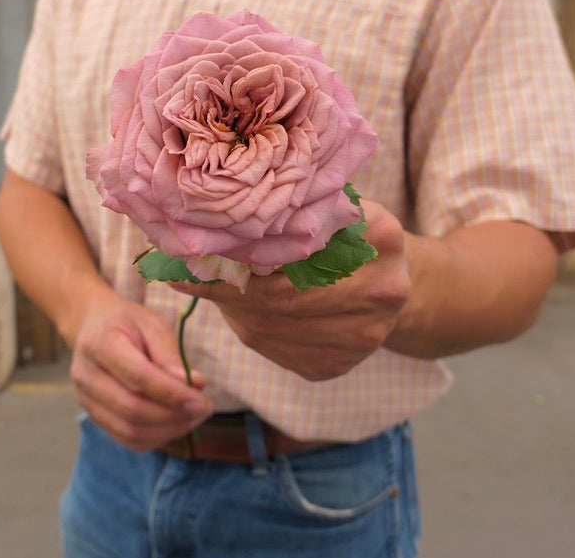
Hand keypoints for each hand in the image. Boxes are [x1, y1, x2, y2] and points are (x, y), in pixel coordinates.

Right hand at [69, 290, 213, 450]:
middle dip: (174, 415)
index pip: (137, 377)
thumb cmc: (128, 323)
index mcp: (99, 343)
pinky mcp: (94, 416)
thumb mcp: (153, 324)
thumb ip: (170, 355)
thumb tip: (194, 385)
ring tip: (194, 416)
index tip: (202, 400)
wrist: (95, 327)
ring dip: (168, 430)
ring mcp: (85, 399)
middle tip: (204, 409)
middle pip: (132, 409)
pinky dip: (157, 437)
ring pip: (130, 431)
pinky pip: (128, 439)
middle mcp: (86, 375)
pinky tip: (176, 423)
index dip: (172, 393)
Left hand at [171, 200, 410, 380]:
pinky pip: (272, 348)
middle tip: (186, 272)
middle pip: (283, 295)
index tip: (197, 249)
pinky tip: (238, 309)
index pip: (298, 249)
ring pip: (270, 326)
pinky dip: (247, 327)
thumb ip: (289, 212)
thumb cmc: (346, 235)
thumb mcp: (329, 207)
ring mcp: (362, 337)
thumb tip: (217, 227)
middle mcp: (381, 292)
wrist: (387, 285)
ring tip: (207, 287)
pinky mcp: (336, 366)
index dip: (242, 253)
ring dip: (231, 307)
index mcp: (382, 238)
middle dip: (228, 285)